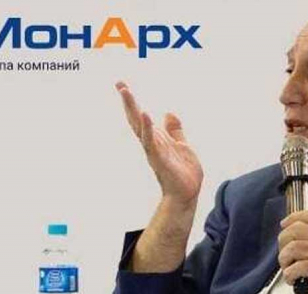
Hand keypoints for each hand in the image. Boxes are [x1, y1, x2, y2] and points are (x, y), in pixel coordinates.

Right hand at [116, 81, 202, 206]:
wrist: (188, 194)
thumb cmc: (184, 174)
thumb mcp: (181, 146)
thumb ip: (175, 131)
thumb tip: (169, 113)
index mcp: (157, 139)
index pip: (141, 117)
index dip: (132, 102)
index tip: (122, 85)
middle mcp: (151, 143)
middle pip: (136, 119)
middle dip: (128, 102)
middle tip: (119, 84)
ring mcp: (154, 151)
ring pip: (140, 127)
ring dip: (133, 109)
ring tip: (126, 92)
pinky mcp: (159, 159)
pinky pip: (151, 142)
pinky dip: (147, 128)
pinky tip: (145, 114)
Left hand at [277, 211, 307, 293]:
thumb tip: (291, 245)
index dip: (293, 217)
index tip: (284, 224)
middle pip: (295, 230)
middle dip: (282, 244)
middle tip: (285, 258)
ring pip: (293, 247)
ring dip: (284, 261)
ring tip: (288, 270)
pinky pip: (298, 266)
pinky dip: (289, 275)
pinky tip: (293, 280)